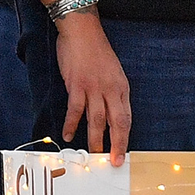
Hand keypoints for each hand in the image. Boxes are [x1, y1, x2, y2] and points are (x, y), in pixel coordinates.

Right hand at [54, 15, 131, 166]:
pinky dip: (71, 124)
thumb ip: (111, 92)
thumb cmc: (97, 51)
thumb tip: (108, 111)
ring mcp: (94, 88)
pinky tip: (68, 135)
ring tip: (93, 154)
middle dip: (116, 144)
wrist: (83, 32)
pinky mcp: (77, 85)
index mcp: (122, 87)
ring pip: (97, 120)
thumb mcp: (112, 72)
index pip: (126, 117)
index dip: (124, 137)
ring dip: (95, 139)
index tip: (123, 152)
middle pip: (116, 122)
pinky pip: (75, 109)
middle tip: (113, 161)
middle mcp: (111, 90)